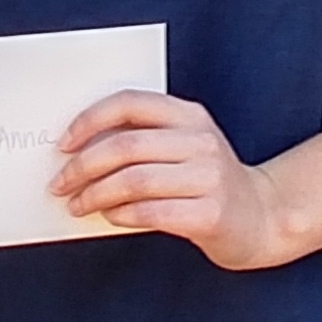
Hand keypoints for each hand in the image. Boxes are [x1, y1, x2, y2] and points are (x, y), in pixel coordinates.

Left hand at [53, 92, 299, 270]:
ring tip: (78, 205)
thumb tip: (77, 153)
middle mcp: (201, 141)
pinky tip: (110, 217)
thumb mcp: (183, 148)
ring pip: (134, 180)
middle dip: (82, 167)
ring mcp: (209, 177)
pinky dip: (122, 214)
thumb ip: (143, 142)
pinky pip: (152, 211)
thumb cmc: (206, 183)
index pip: (130, 103)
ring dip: (96, 195)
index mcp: (190, 115)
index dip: (90, 120)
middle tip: (60, 184)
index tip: (63, 144)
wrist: (261, 218)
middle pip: (126, 146)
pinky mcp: (211, 213)